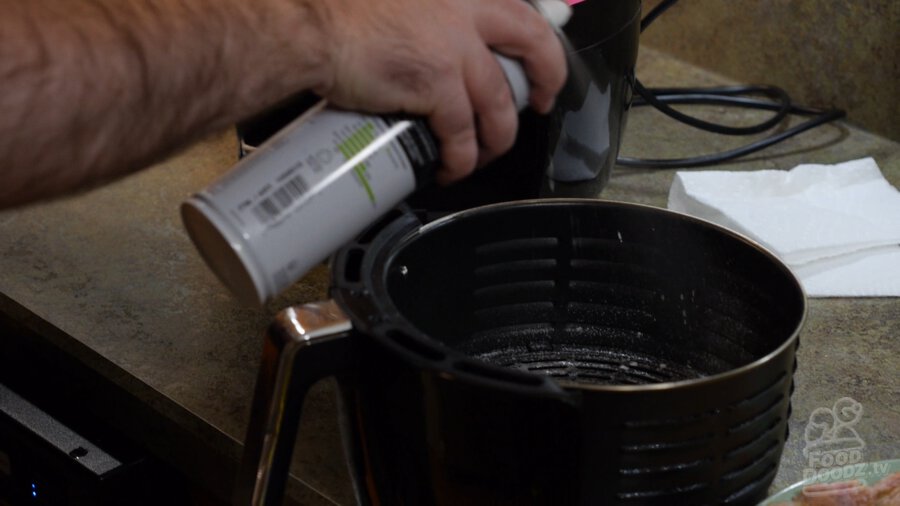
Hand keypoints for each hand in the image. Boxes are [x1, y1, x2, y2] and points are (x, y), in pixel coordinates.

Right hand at [306, 0, 567, 184]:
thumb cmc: (338, 10)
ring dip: (496, 138)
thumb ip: (425, 15)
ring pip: (499, 105)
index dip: (537, 42)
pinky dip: (461, 158)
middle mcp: (464, 12)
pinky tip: (450, 167)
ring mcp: (454, 49)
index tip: (538, 61)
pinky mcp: (436, 86)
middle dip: (545, 81)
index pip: (518, 12)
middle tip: (540, 105)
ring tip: (481, 154)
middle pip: (532, 46)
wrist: (309, 26)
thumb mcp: (398, 1)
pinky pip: (463, 134)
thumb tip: (433, 42)